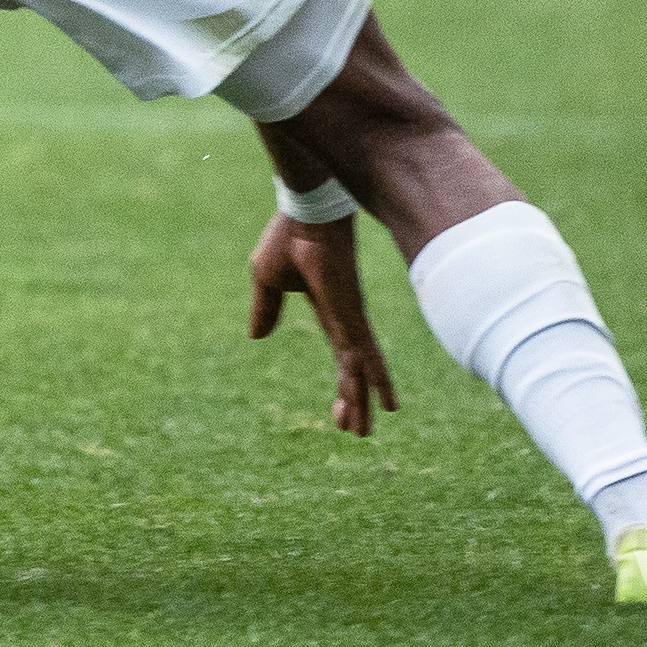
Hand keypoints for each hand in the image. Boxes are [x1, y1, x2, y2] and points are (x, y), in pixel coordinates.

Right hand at [247, 214, 398, 437]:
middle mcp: (345, 320)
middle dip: (353, 400)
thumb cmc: (286, 237)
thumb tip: (257, 337)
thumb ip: (265, 309)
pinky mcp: (353, 316)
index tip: (338, 408)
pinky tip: (389, 404)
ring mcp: (352, 320)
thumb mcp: (266, 280)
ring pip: (361, 371)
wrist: (305, 214)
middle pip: (352, 370)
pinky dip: (378, 381)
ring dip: (362, 401)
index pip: (340, 356)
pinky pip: (368, 356)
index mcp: (327, 311)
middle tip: (356, 431)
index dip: (341, 382)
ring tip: (364, 432)